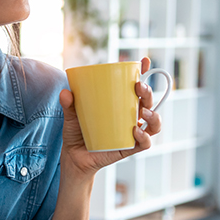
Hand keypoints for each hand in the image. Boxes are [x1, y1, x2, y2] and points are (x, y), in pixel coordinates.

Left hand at [60, 57, 161, 177]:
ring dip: (154, 115)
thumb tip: (65, 92)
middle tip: (138, 86)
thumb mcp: (71, 117)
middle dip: (148, 92)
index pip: (136, 86)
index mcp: (120, 104)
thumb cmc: (77, 133)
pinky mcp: (129, 148)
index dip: (143, 72)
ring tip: (143, 112)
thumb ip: (69, 105)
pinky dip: (144, 137)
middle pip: (148, 101)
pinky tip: (136, 131)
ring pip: (153, 123)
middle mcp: (130, 116)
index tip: (144, 61)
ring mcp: (132, 133)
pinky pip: (144, 143)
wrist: (74, 158)